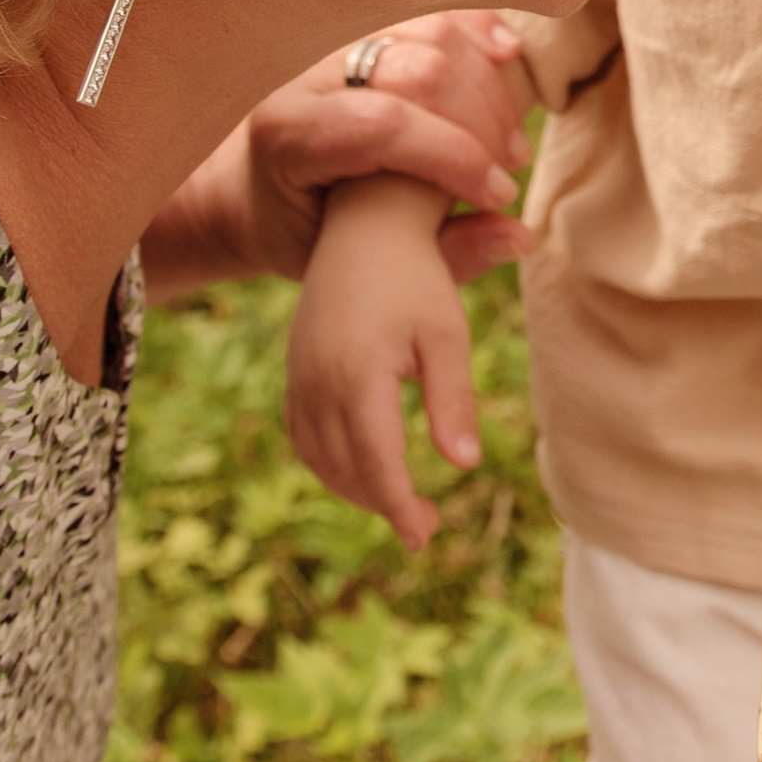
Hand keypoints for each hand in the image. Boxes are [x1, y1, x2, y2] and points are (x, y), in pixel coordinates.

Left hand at [145, 12, 531, 294]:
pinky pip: (428, 14)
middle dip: (480, 121)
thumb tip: (519, 236)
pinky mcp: (360, 29)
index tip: (499, 196)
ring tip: (507, 139)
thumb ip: (438, 254)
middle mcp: (304, 77)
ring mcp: (333, 44)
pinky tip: (505, 57)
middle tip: (509, 168)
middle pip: (417, 71)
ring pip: (430, 33)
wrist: (252, 192)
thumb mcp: (355, 264)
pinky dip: (475, 32)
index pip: (384, 126)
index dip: (455, 157)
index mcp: (288, 137)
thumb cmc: (302, 237)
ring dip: (487, 84)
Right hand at [286, 177, 481, 548]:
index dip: (398, 505)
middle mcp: (318, 380)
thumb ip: (453, 400)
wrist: (364, 226)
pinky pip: (303, 433)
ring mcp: (300, 375)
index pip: (376, 461)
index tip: (423, 535)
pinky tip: (362, 468)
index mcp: (358, 374)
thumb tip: (466, 465)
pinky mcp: (295, 369)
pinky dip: (329, 462)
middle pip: (345, 467)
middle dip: (383, 503)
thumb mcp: (447, 336)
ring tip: (398, 501)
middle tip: (425, 526)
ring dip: (354, 487)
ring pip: (318, 456)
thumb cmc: (418, 278)